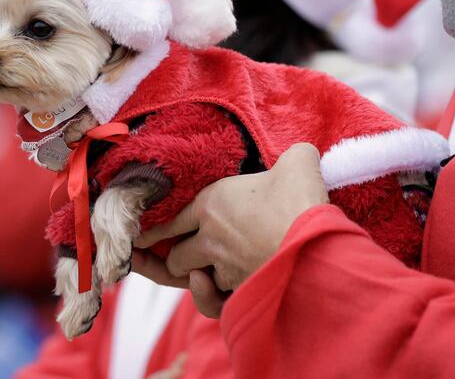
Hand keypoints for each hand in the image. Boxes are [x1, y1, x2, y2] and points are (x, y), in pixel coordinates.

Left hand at [132, 143, 328, 316]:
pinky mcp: (239, 290)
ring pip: (191, 276)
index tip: (140, 238)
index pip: (169, 220)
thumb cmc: (301, 199)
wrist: (314, 241)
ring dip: (193, 275)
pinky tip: (208, 284)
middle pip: (175, 254)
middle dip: (172, 257)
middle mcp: (210, 236)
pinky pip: (211, 301)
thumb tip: (304, 154)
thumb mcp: (299, 161)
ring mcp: (223, 266)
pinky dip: (207, 297)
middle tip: (169, 256)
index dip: (154, 231)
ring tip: (198, 270)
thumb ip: (294, 155)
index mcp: (212, 202)